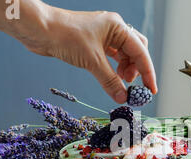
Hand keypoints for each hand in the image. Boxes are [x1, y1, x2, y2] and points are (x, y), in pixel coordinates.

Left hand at [33, 8, 157, 103]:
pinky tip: (113, 78)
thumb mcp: (92, 61)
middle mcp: (113, 29)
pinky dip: (114, 69)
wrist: (39, 30)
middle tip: (133, 86)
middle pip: (136, 51)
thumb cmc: (65, 37)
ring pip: (124, 55)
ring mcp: (103, 36)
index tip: (151, 90)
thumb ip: (110, 81)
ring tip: (121, 82)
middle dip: (137, 69)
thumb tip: (123, 98)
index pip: (140, 52)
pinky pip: (112, 57)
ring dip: (125, 70)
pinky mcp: (93, 43)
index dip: (148, 73)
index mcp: (118, 27)